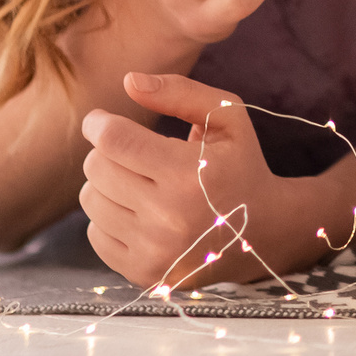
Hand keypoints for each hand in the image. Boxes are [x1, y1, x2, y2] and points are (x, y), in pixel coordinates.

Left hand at [80, 72, 301, 289]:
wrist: (264, 231)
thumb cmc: (240, 164)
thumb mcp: (227, 116)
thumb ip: (180, 92)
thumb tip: (129, 81)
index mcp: (188, 173)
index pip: (114, 141)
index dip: (99, 124)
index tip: (100, 120)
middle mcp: (168, 217)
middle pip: (96, 168)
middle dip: (107, 152)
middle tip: (130, 151)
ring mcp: (155, 251)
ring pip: (91, 201)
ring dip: (106, 184)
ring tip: (137, 180)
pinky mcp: (144, 273)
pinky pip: (95, 234)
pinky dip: (109, 217)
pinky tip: (137, 210)